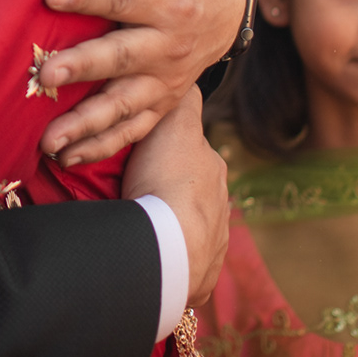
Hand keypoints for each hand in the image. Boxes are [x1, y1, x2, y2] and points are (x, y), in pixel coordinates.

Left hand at [35, 0, 242, 165]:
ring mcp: (165, 79)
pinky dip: (101, 147)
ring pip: (125, 105)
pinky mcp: (161, 103)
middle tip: (46, 74)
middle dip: (85, 66)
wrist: (226, 9)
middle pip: (123, 57)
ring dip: (88, 124)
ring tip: (49, 139)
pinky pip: (131, 130)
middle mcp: (170, 44)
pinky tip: (64, 158)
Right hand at [122, 88, 226, 305]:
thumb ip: (181, 103)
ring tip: (141, 228)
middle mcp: (221, 205)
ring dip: (171, 228)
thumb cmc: (166, 182)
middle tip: (136, 194)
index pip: (193, 153)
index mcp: (213, 170)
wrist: (172, 245)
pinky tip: (153, 259)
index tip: (144, 159)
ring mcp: (214, 243)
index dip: (168, 152)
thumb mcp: (172, 126)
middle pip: (193, 192)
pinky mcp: (202, 277)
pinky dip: (172, 262)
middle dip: (170, 193)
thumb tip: (189, 79)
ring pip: (191, 229)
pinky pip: (187, 266)